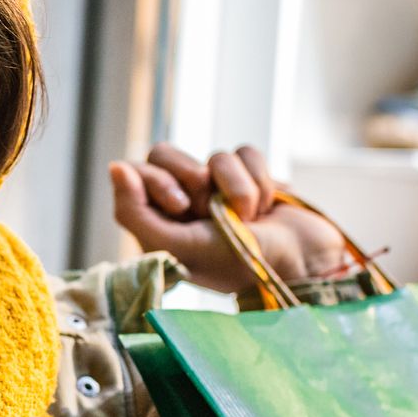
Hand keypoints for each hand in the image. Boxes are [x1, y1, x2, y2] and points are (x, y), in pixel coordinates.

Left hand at [110, 144, 352, 293]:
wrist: (303, 262)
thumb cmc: (239, 264)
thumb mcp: (180, 248)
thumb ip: (135, 214)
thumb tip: (115, 166)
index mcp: (159, 224)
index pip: (135, 172)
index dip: (157, 181)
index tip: (181, 206)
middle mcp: (184, 203)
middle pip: (165, 153)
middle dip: (194, 178)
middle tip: (211, 209)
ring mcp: (218, 188)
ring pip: (214, 156)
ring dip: (236, 188)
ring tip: (248, 218)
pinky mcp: (250, 176)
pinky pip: (245, 152)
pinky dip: (260, 179)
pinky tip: (268, 206)